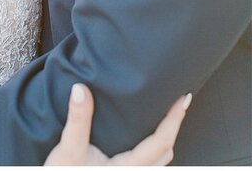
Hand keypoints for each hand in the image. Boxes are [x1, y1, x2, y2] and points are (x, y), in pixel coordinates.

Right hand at [44, 85, 189, 165]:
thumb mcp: (68, 149)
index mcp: (127, 167)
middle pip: (167, 152)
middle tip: (177, 102)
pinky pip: (149, 166)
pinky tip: (144, 138)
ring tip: (165, 117)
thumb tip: (80, 89)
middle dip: (174, 127)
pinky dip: (154, 150)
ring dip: (165, 140)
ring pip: (160, 162)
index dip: (175, 118)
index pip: (162, 140)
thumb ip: (78, 119)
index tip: (183, 98)